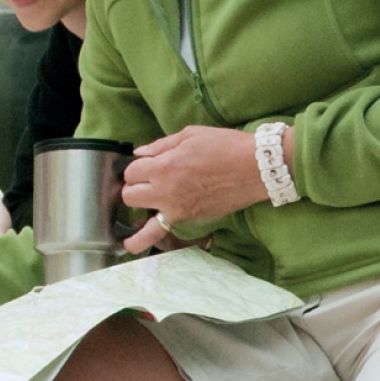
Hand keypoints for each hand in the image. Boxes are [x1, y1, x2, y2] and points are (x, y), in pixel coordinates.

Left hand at [120, 125, 271, 251]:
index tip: (145, 165)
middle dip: (134, 187)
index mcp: (164, 166)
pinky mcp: (189, 220)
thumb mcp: (190, 135)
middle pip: (130, 195)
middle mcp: (166, 191)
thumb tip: (140, 153)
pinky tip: (132, 245)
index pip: (132, 171)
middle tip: (146, 183)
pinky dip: (144, 240)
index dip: (136, 167)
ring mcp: (177, 209)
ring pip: (140, 220)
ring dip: (132, 220)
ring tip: (122, 230)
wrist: (257, 168)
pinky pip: (161, 233)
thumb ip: (161, 145)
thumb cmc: (226, 146)